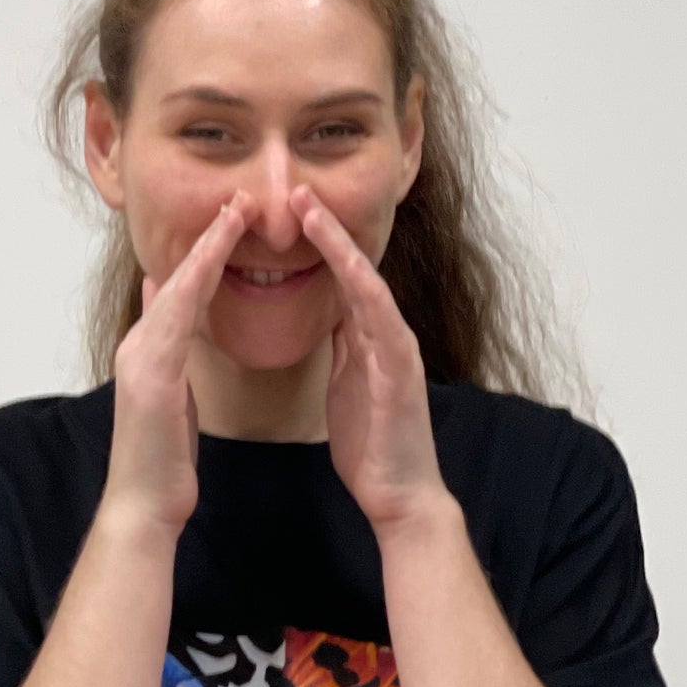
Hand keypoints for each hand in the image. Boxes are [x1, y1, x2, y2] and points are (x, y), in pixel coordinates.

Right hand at [102, 191, 258, 535]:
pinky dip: (195, 286)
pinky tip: (215, 262)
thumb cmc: (164, 462)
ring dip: (206, 248)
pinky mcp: (150, 377)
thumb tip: (177, 324)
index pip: (181, 291)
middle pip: (176, 278)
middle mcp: (139, 346)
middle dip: (208, 237)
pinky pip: (177, 319)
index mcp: (151, 352)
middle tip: (238, 197)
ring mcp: (140, 358)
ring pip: (176, 288)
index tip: (231, 221)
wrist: (143, 506)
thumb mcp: (173, 400)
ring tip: (234, 212)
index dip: (206, 254)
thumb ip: (173, 359)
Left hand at [291, 185, 447, 532]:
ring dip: (340, 246)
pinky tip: (349, 267)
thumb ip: (343, 348)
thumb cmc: (372, 447)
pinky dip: (366, 292)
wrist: (401, 496)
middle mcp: (386, 335)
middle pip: (354, 268)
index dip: (316, 244)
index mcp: (368, 339)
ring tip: (312, 211)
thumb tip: (331, 318)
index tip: (286, 212)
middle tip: (295, 189)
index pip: (340, 279)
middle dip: (326, 228)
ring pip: (368, 284)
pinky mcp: (400, 374)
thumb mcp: (346, 385)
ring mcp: (397, 351)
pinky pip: (382, 324)